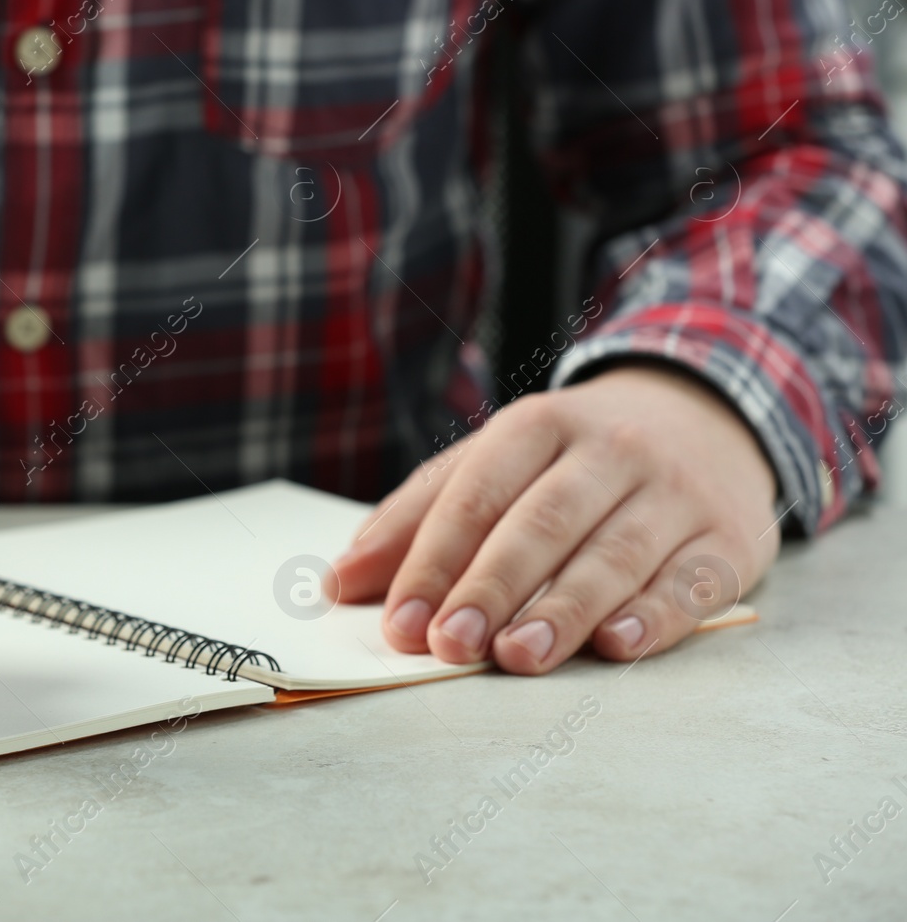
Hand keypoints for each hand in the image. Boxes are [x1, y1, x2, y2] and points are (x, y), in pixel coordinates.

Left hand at [332, 363, 778, 673]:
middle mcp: (611, 449)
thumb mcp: (492, 461)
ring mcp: (676, 492)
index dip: (434, 559)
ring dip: (563, 609)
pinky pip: (692, 581)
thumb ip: (416, 517)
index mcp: (538, 424)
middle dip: (490, 587)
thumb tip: (340, 583)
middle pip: (542, 522)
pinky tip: (616, 645)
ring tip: (518, 655)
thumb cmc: (571, 458)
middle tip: (450, 644)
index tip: (399, 621)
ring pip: (614, 553)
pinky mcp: (729, 539)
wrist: (705, 415)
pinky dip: (655, 616)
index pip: (477, 492)